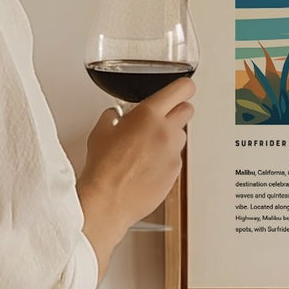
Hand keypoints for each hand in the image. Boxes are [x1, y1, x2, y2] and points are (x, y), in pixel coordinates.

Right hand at [77, 75, 193, 275]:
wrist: (108, 200)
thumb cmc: (103, 168)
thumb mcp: (101, 132)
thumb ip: (113, 117)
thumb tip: (116, 115)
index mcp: (149, 115)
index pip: (182, 89)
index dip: (183, 87)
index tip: (182, 89)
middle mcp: (166, 132)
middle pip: (187, 110)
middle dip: (176, 110)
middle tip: (161, 118)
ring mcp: (173, 153)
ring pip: (181, 135)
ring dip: (170, 136)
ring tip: (148, 147)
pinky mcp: (175, 172)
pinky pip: (176, 158)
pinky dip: (166, 158)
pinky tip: (147, 166)